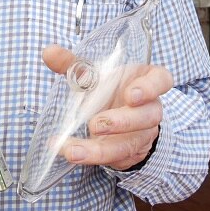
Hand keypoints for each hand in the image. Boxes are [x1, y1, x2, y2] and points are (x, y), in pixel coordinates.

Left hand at [42, 45, 172, 169]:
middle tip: (96, 124)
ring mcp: (143, 133)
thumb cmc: (109, 89)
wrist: (118, 116)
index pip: (160, 80)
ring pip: (130, 143)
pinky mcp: (130, 153)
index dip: (150, 87)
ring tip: (73, 150)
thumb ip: (73, 64)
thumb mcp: (94, 75)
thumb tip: (49, 52)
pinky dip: (92, 156)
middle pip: (147, 116)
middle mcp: (150, 108)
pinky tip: (71, 152)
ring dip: (101, 149)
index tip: (131, 94)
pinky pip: (116, 159)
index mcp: (146, 80)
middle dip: (122, 122)